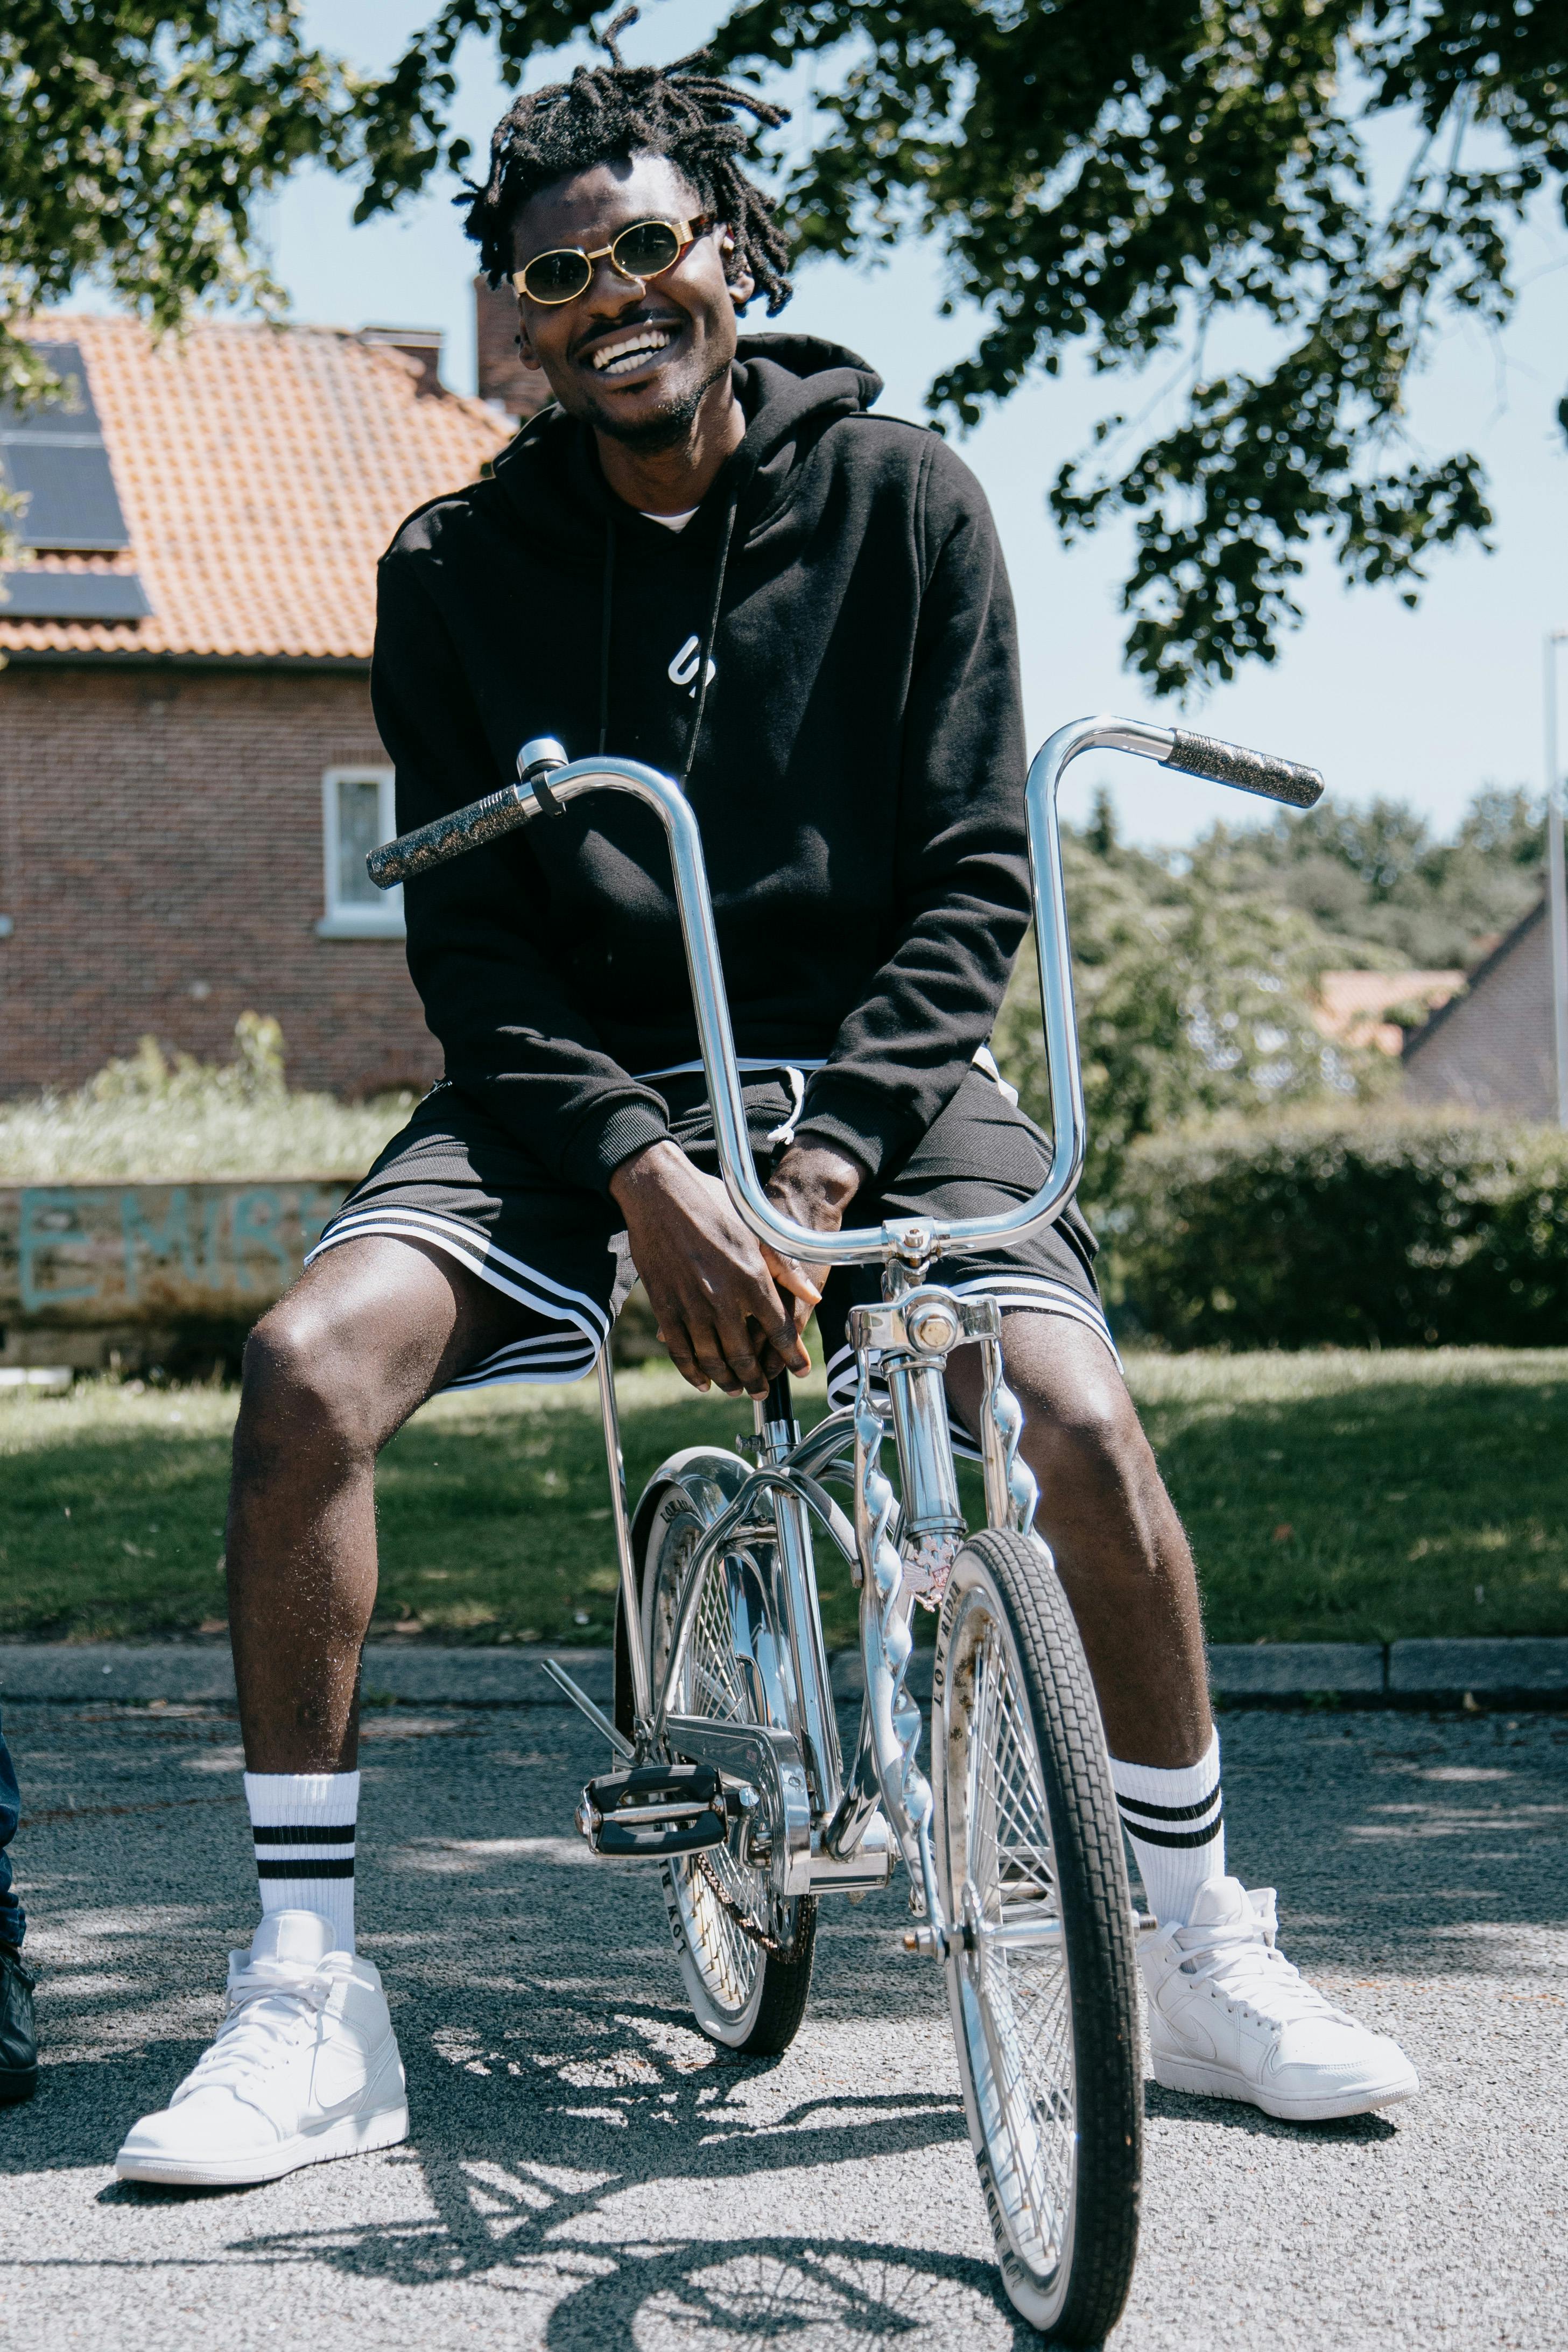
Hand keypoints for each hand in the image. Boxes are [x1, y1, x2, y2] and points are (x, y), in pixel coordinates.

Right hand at [608, 1136, 863, 1399]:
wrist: (661, 1192)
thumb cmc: (713, 1204)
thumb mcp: (757, 1230)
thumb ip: (785, 1268)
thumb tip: (812, 1296)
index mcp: (751, 1277)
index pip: (779, 1330)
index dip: (792, 1356)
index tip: (800, 1370)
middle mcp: (723, 1297)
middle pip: (744, 1355)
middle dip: (756, 1379)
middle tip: (761, 1390)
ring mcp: (691, 1304)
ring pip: (712, 1359)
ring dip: (726, 1380)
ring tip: (736, 1389)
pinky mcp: (664, 1305)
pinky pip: (679, 1350)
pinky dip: (691, 1371)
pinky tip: (701, 1381)